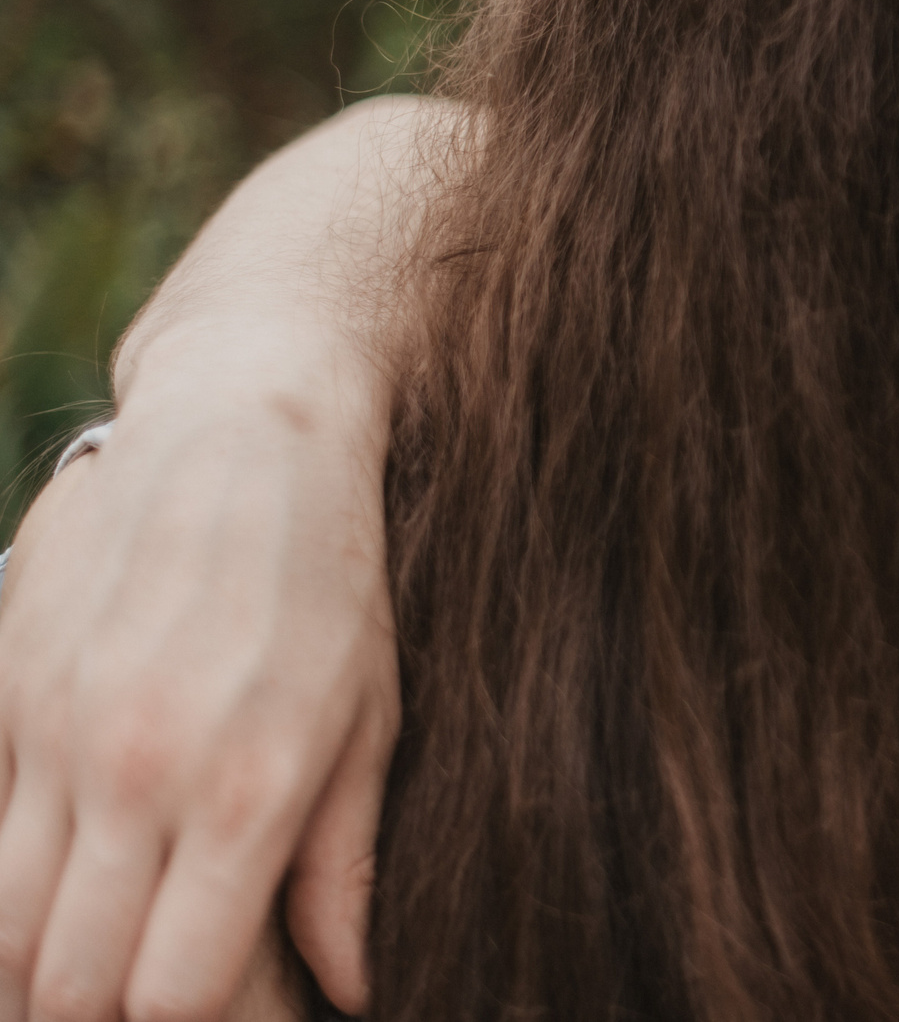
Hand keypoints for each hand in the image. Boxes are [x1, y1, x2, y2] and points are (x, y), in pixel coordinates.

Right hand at [0, 343, 397, 1021]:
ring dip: (37, 976)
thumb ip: (346, 868)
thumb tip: (352, 989)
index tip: (228, 1013)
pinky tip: (56, 895)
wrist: (243, 427)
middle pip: (67, 987)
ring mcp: (54, 737)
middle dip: (104, 1019)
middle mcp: (136, 775)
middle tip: (157, 994)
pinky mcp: (4, 696)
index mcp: (246, 790)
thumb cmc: (333, 578)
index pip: (175, 997)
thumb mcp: (372, 720)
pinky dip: (5, 895)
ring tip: (98, 963)